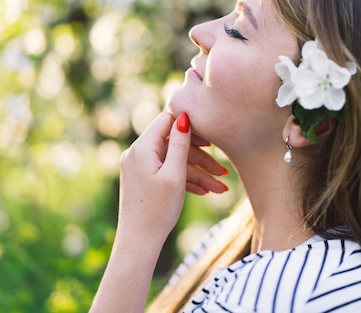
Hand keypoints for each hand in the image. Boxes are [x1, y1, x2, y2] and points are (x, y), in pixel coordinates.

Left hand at [116, 112, 227, 244]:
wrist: (139, 243)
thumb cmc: (158, 210)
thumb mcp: (174, 174)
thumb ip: (180, 144)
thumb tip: (183, 116)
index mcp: (142, 148)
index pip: (167, 120)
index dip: (190, 126)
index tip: (211, 138)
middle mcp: (137, 153)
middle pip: (174, 144)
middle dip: (201, 158)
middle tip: (223, 172)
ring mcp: (139, 167)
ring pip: (174, 161)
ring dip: (198, 173)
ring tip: (221, 189)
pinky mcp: (143, 180)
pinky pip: (167, 172)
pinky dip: (185, 179)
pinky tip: (205, 191)